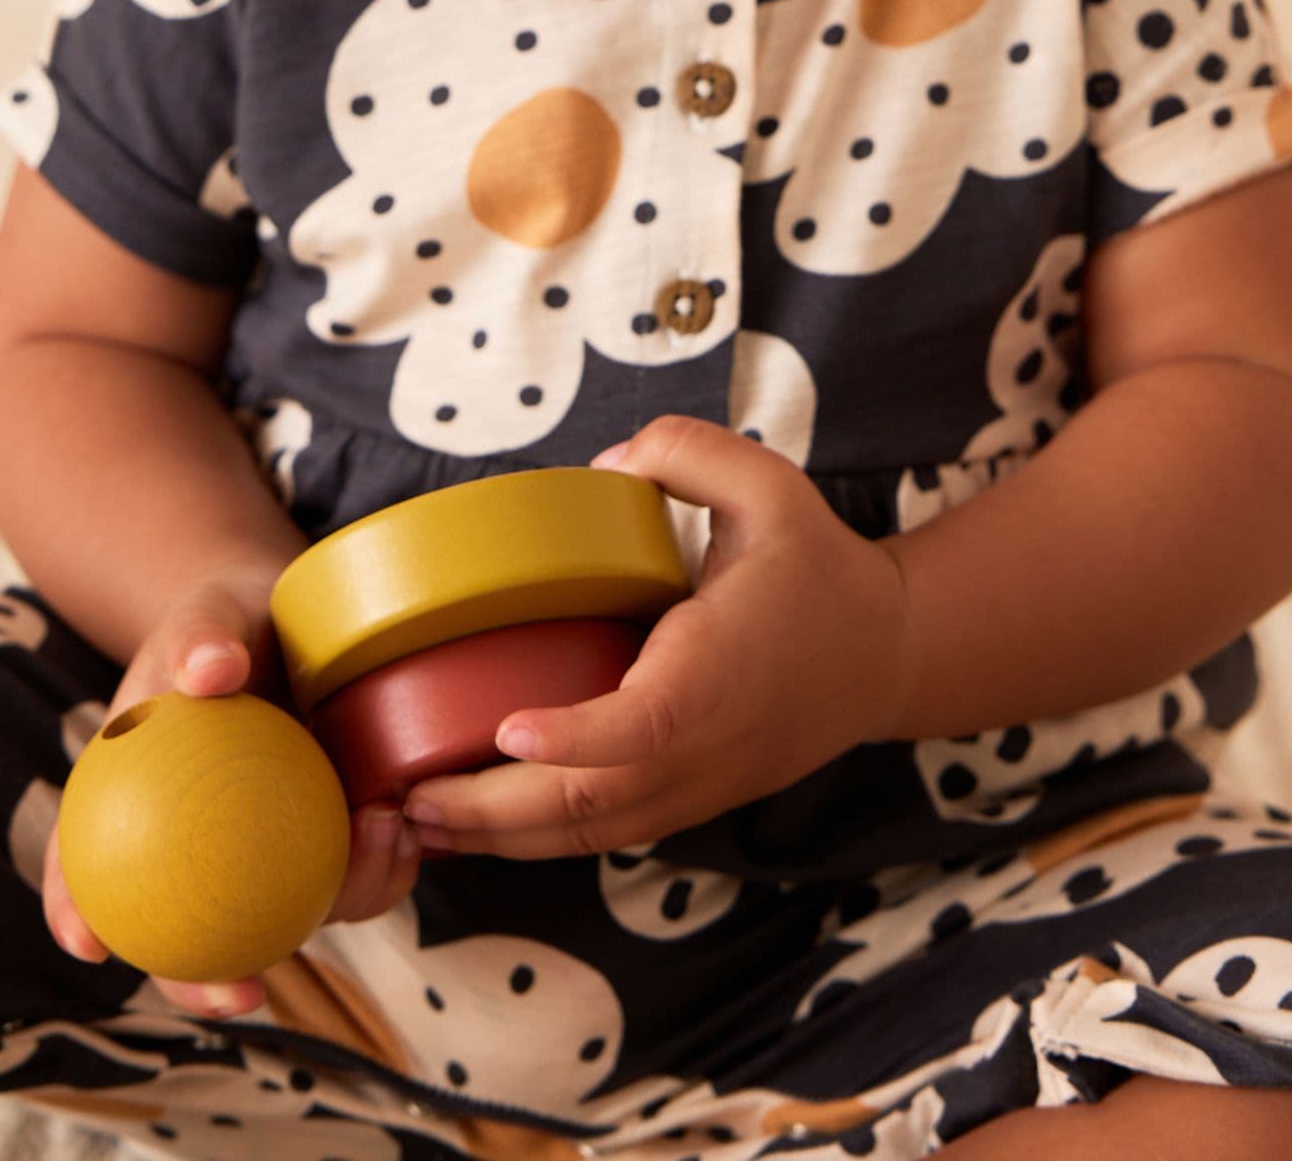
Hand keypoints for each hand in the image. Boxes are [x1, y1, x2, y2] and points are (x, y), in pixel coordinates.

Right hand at [44, 558, 419, 1016]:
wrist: (288, 619)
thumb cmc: (229, 622)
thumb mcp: (208, 616)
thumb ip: (202, 635)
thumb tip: (211, 672)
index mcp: (133, 807)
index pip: (85, 863)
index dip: (77, 911)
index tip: (88, 942)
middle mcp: (196, 850)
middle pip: (184, 936)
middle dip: (206, 984)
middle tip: (241, 993)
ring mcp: (266, 854)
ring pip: (284, 918)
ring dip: (330, 908)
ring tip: (374, 837)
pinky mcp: (327, 845)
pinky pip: (352, 877)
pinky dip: (379, 867)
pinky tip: (401, 824)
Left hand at [401, 419, 913, 861]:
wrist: (884, 654)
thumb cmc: (816, 567)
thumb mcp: (769, 485)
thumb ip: (690, 452)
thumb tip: (604, 467)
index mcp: (721, 670)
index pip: (648, 722)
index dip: (579, 736)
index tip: (509, 730)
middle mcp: (705, 744)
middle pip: (595, 802)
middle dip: (495, 810)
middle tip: (407, 794)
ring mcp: (697, 785)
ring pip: (592, 833)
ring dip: (503, 837)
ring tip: (417, 819)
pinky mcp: (688, 800)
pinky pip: (607, 833)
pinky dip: (538, 839)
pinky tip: (476, 825)